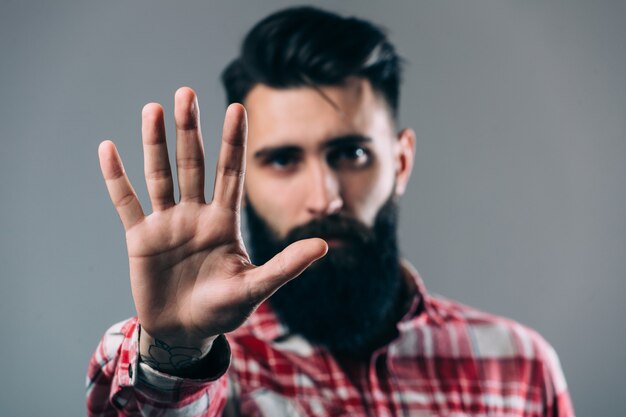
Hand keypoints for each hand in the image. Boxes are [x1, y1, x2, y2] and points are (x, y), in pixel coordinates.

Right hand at [98, 87, 326, 370]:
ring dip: (155, 143)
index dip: (234, 142)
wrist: (185, 332)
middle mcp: (196, 215)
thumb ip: (286, 266)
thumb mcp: (255, 287)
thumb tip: (324, 246)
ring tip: (153, 109)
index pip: (231, 173)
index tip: (237, 108)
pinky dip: (117, 178)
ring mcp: (167, 224)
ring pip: (160, 176)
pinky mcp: (141, 238)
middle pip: (193, 165)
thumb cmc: (223, 310)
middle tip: (186, 93)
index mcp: (224, 221)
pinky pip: (127, 202)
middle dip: (190, 131)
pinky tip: (108, 149)